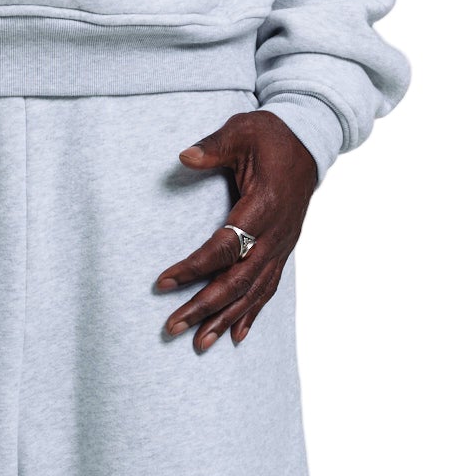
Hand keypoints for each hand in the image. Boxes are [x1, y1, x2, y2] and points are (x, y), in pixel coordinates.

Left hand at [156, 111, 317, 352]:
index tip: (163, 283)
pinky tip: (236, 336)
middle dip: (204, 307)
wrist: (312, 138)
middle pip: (237, 281)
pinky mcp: (284, 249)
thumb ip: (213, 147)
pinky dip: (252, 314)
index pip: (224, 246)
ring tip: (199, 345)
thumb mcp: (242, 131)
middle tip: (172, 326)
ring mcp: (282, 245)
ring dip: (225, 320)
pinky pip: (268, 288)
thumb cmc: (272, 135)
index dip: (193, 267)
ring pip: (254, 292)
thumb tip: (184, 157)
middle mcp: (275, 233)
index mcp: (263, 205)